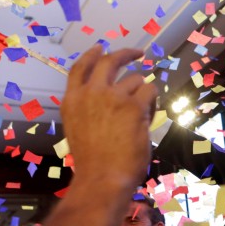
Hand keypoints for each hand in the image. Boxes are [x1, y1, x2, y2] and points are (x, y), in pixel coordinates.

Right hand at [61, 45, 157, 186]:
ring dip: (142, 93)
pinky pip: (150, 92)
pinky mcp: (133, 105)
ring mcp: (112, 97)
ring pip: (136, 80)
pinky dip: (153, 102)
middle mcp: (90, 93)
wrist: (102, 178)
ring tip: (141, 114)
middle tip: (137, 53)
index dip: (91, 55)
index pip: (79, 68)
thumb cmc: (93, 162)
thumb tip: (110, 95)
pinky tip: (148, 117)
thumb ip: (89, 109)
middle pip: (109, 61)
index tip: (99, 47)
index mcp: (72, 101)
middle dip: (125, 53)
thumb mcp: (79, 128)